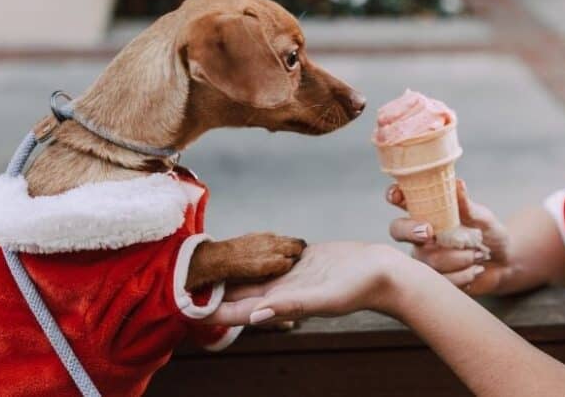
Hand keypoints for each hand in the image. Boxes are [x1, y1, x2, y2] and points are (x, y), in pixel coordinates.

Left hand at [204, 242, 412, 325]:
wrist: (383, 272)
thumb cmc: (359, 289)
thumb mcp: (324, 297)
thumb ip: (290, 306)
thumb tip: (255, 316)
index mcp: (283, 303)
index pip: (239, 312)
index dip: (212, 311)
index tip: (184, 308)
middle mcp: (282, 290)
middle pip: (239, 293)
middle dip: (213, 291)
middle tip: (181, 282)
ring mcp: (291, 275)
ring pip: (252, 274)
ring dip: (229, 272)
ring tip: (202, 265)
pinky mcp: (301, 258)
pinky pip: (271, 257)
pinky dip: (253, 255)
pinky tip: (239, 249)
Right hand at [387, 179, 511, 294]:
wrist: (504, 262)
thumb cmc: (489, 233)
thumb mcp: (482, 218)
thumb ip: (468, 205)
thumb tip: (458, 184)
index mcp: (429, 211)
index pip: (403, 199)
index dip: (394, 195)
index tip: (397, 196)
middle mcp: (420, 233)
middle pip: (397, 230)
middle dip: (410, 230)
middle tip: (429, 232)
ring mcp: (424, 257)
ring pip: (427, 259)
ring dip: (458, 258)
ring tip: (477, 255)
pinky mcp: (432, 279)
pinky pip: (439, 279)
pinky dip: (463, 274)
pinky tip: (475, 270)